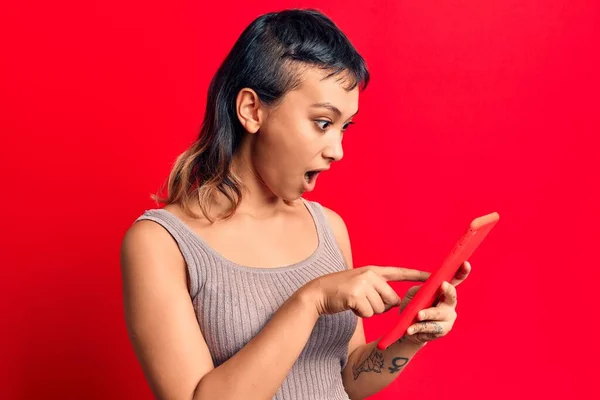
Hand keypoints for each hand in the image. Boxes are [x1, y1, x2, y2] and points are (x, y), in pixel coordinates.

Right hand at [301, 266, 429, 316]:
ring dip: (369, 311)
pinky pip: (369, 313)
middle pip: (391, 299)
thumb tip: (394, 303)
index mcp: (372, 270)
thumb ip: (378, 289)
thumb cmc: (340, 292)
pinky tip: (350, 306)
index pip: (399, 272)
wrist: (317, 294)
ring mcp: (362, 284)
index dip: (416, 275)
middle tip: (363, 301)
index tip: (433, 276)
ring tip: (355, 303)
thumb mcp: (360, 284)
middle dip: (381, 306)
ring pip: (381, 309)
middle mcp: (369, 275)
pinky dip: (361, 314)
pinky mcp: (355, 296)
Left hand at [400, 261, 471, 344]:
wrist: (409, 329)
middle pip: (452, 296)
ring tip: (418, 315)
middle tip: (443, 285)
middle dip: (448, 290)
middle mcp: (449, 304)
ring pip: (438, 314)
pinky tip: (410, 329)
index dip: (462, 272)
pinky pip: (430, 327)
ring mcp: (448, 318)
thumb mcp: (413, 295)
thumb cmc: (413, 307)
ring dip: (428, 313)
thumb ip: (419, 289)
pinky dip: (418, 327)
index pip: (455, 280)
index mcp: (444, 292)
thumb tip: (426, 286)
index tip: (465, 263)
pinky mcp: (442, 330)